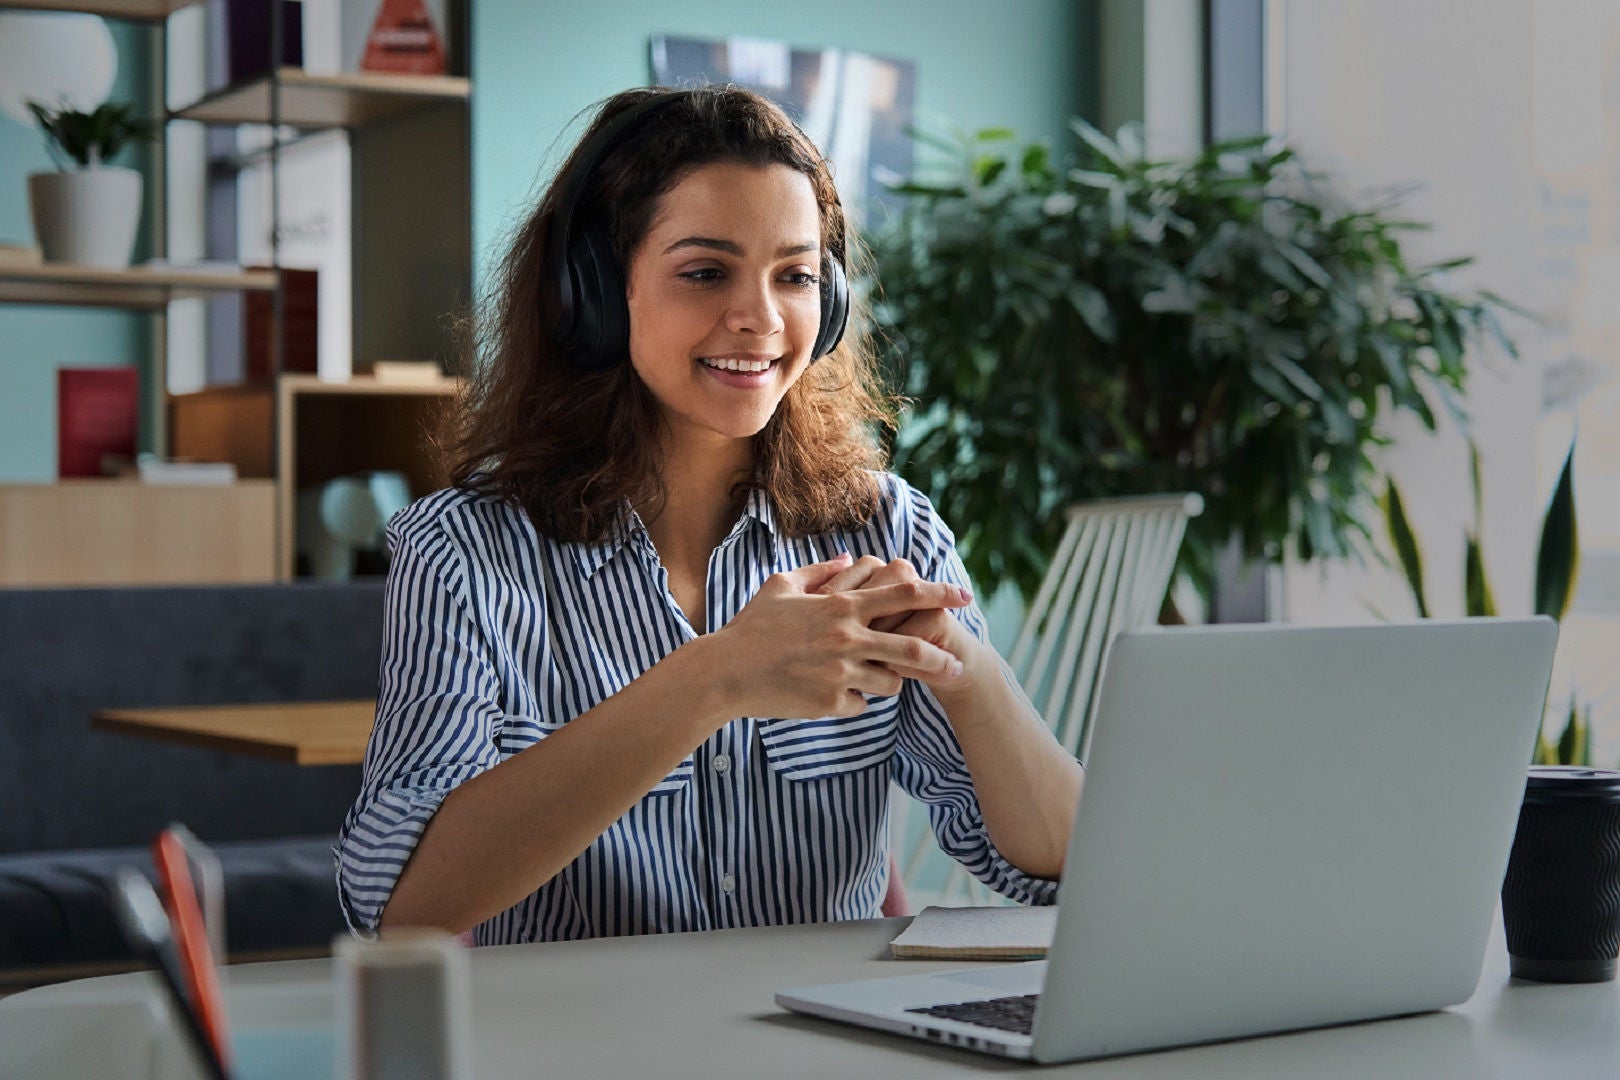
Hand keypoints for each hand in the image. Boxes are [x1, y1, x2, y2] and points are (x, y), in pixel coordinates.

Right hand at [710, 553, 970, 719]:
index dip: (938, 593)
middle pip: (913, 647)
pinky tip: (832, 695)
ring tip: (875, 679)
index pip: (902, 594)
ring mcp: (841, 673)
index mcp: (840, 606)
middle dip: (941, 656)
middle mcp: (847, 638)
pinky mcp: (832, 703)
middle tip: (957, 662)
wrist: (725, 673)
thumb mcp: (781, 586)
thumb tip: (848, 559)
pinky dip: (854, 701)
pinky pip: (861, 705)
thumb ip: (819, 572)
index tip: (963, 596)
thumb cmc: (752, 627)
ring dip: (891, 682)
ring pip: (892, 683)